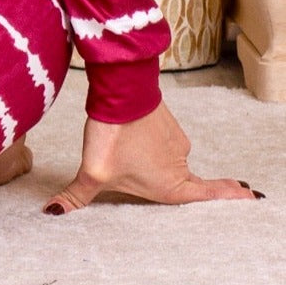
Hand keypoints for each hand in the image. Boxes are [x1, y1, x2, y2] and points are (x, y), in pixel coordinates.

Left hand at [44, 101, 259, 213]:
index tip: (250, 195)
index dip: (226, 197)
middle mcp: (179, 164)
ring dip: (152, 156)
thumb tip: (52, 213)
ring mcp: (175, 140)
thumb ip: (76, 196)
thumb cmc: (113, 134)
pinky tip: (130, 132)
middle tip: (182, 180)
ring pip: (166, 156)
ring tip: (127, 151)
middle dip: (183, 183)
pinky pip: (158, 137)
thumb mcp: (92, 171)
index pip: (206, 196)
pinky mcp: (166, 121)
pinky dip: (147, 137)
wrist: (120, 88)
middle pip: (185, 180)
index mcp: (171, 184)